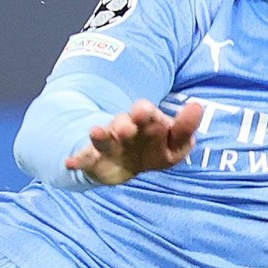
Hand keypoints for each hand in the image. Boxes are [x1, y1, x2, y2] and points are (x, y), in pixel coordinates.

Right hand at [64, 98, 202, 184]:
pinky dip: (78, 160)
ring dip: (101, 134)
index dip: (153, 116)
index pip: (154, 118)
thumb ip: (184, 127)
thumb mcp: (175, 142)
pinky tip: (69, 161)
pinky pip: (86, 158)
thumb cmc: (154, 146)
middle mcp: (128, 130)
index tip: (153, 109)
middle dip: (128, 123)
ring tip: (95, 131)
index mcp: (149, 123)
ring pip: (106, 138)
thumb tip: (198, 106)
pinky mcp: (96, 158)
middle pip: (128, 125)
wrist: (125, 160)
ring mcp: (111, 144)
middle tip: (129, 123)